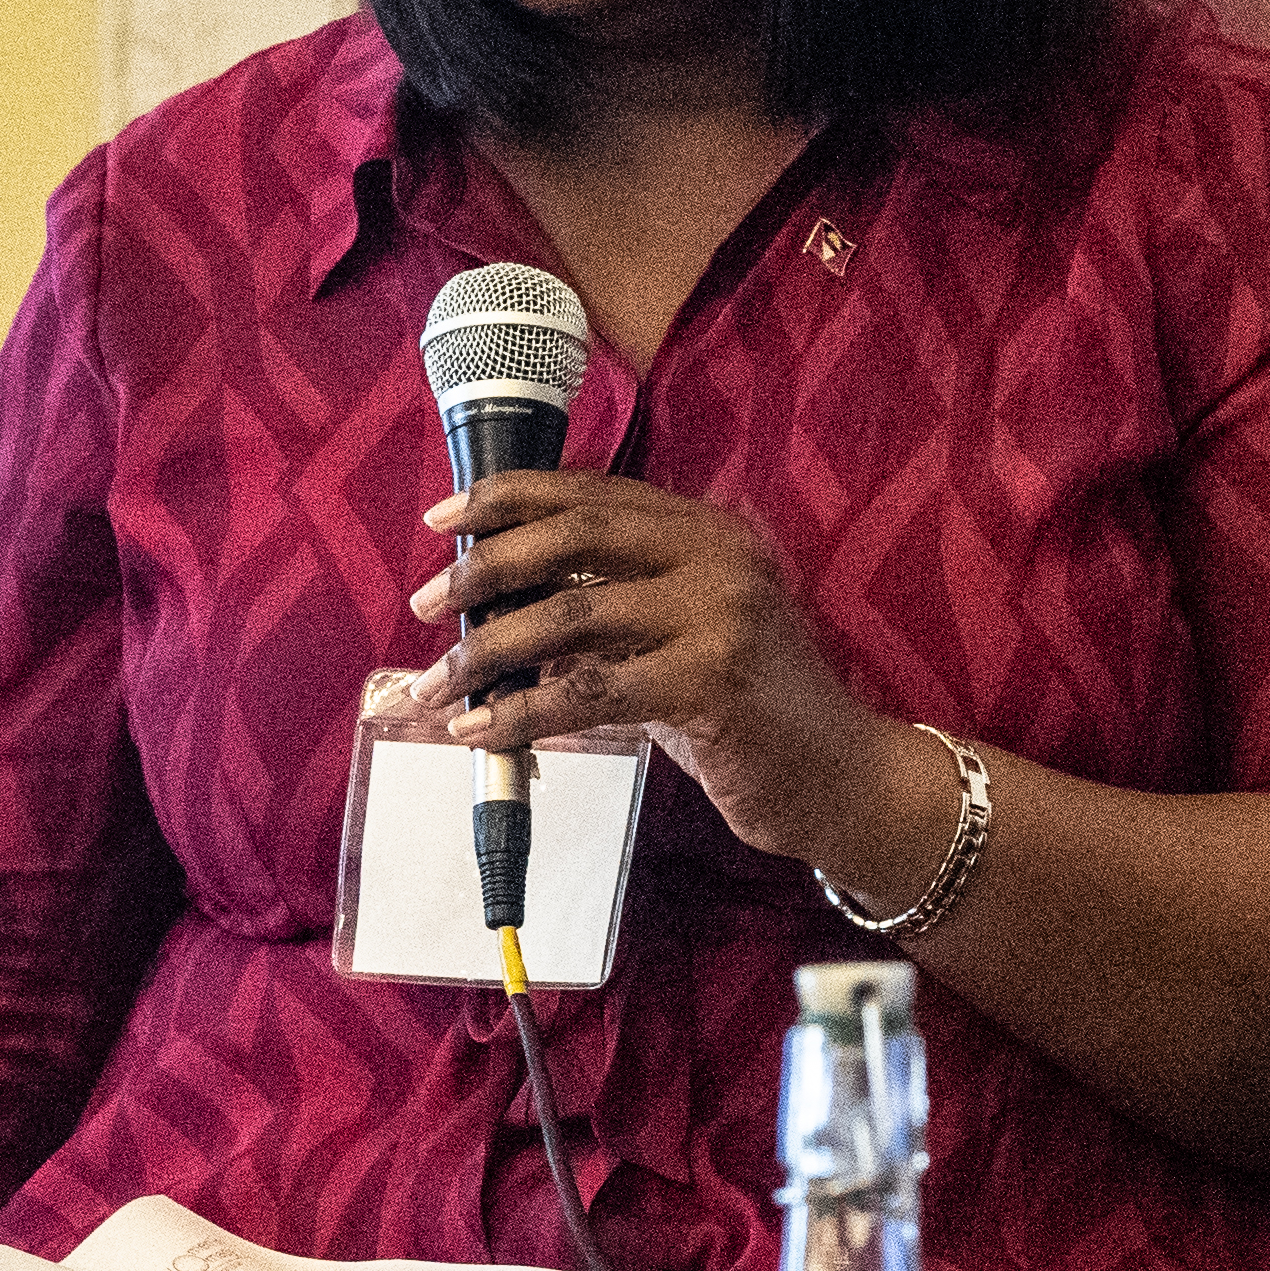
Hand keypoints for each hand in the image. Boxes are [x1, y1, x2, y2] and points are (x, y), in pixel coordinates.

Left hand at [412, 468, 919, 865]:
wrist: (841, 777)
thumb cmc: (752, 710)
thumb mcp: (685, 633)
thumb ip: (615, 604)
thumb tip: (500, 600)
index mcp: (708, 532)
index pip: (592, 493)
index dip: (509, 497)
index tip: (445, 517)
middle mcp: (719, 558)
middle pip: (573, 536)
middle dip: (485, 567)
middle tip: (428, 603)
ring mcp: (721, 616)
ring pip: (568, 617)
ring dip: (485, 654)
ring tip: (438, 686)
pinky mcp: (712, 681)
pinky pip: (588, 691)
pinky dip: (520, 713)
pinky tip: (482, 731)